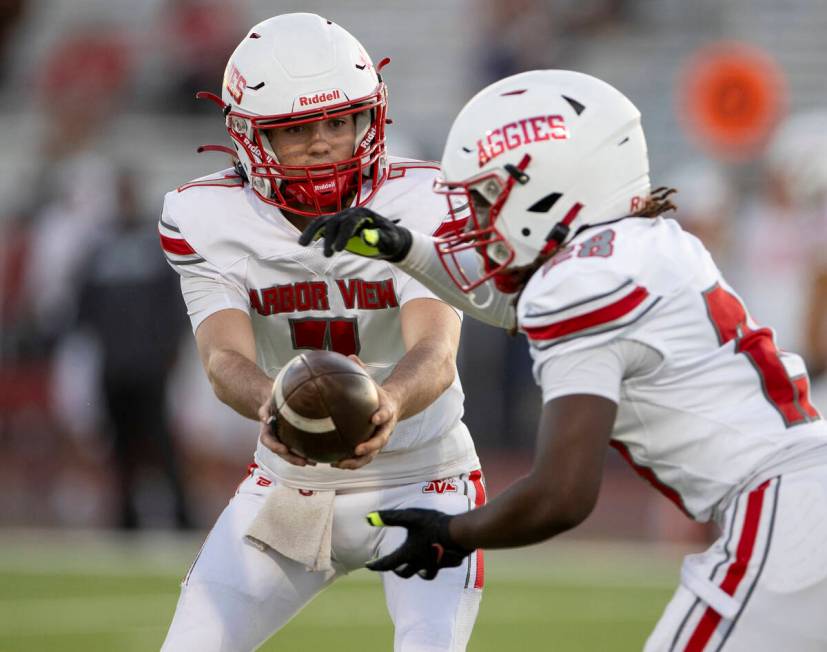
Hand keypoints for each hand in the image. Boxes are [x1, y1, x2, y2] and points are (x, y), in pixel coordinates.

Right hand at [257, 401, 315, 466]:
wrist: (279, 402)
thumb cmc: (273, 403)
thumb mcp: (267, 404)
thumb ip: (263, 411)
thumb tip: (265, 418)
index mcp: (266, 431)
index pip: (267, 441)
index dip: (275, 446)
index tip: (284, 449)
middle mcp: (275, 439)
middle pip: (281, 452)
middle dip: (292, 458)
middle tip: (303, 462)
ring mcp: (284, 441)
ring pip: (291, 454)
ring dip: (301, 459)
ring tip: (313, 462)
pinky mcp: (292, 441)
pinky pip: (298, 450)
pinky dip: (306, 455)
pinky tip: (316, 458)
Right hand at [298, 207, 412, 260]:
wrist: (388, 239)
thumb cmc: (390, 240)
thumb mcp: (390, 240)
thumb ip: (379, 238)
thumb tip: (366, 236)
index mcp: (364, 214)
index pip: (350, 222)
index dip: (343, 235)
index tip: (338, 249)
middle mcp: (350, 213)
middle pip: (335, 221)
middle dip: (329, 238)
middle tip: (328, 255)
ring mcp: (342, 218)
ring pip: (323, 221)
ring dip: (312, 231)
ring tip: (303, 244)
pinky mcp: (336, 225)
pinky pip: (321, 225)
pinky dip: (313, 232)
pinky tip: (304, 242)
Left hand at [332, 355, 398, 469]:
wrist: (394, 406)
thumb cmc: (377, 393)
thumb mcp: (372, 381)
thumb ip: (361, 371)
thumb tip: (348, 355)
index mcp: (387, 412)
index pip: (386, 414)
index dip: (382, 416)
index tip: (374, 418)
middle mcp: (386, 429)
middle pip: (381, 441)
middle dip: (370, 447)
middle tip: (357, 449)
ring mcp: (380, 440)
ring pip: (371, 455)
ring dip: (356, 461)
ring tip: (339, 464)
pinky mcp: (372, 448)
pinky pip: (362, 458)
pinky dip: (349, 462)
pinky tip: (331, 463)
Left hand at [364, 509, 471, 579]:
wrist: (460, 533)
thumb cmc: (433, 524)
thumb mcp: (410, 517)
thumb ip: (390, 518)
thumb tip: (368, 518)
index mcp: (409, 553)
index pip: (388, 563)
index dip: (376, 565)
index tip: (368, 565)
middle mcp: (421, 562)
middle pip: (406, 573)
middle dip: (398, 571)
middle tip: (394, 568)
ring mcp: (436, 564)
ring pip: (425, 574)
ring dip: (418, 572)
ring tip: (417, 567)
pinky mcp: (450, 561)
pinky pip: (442, 566)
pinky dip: (439, 563)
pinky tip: (441, 557)